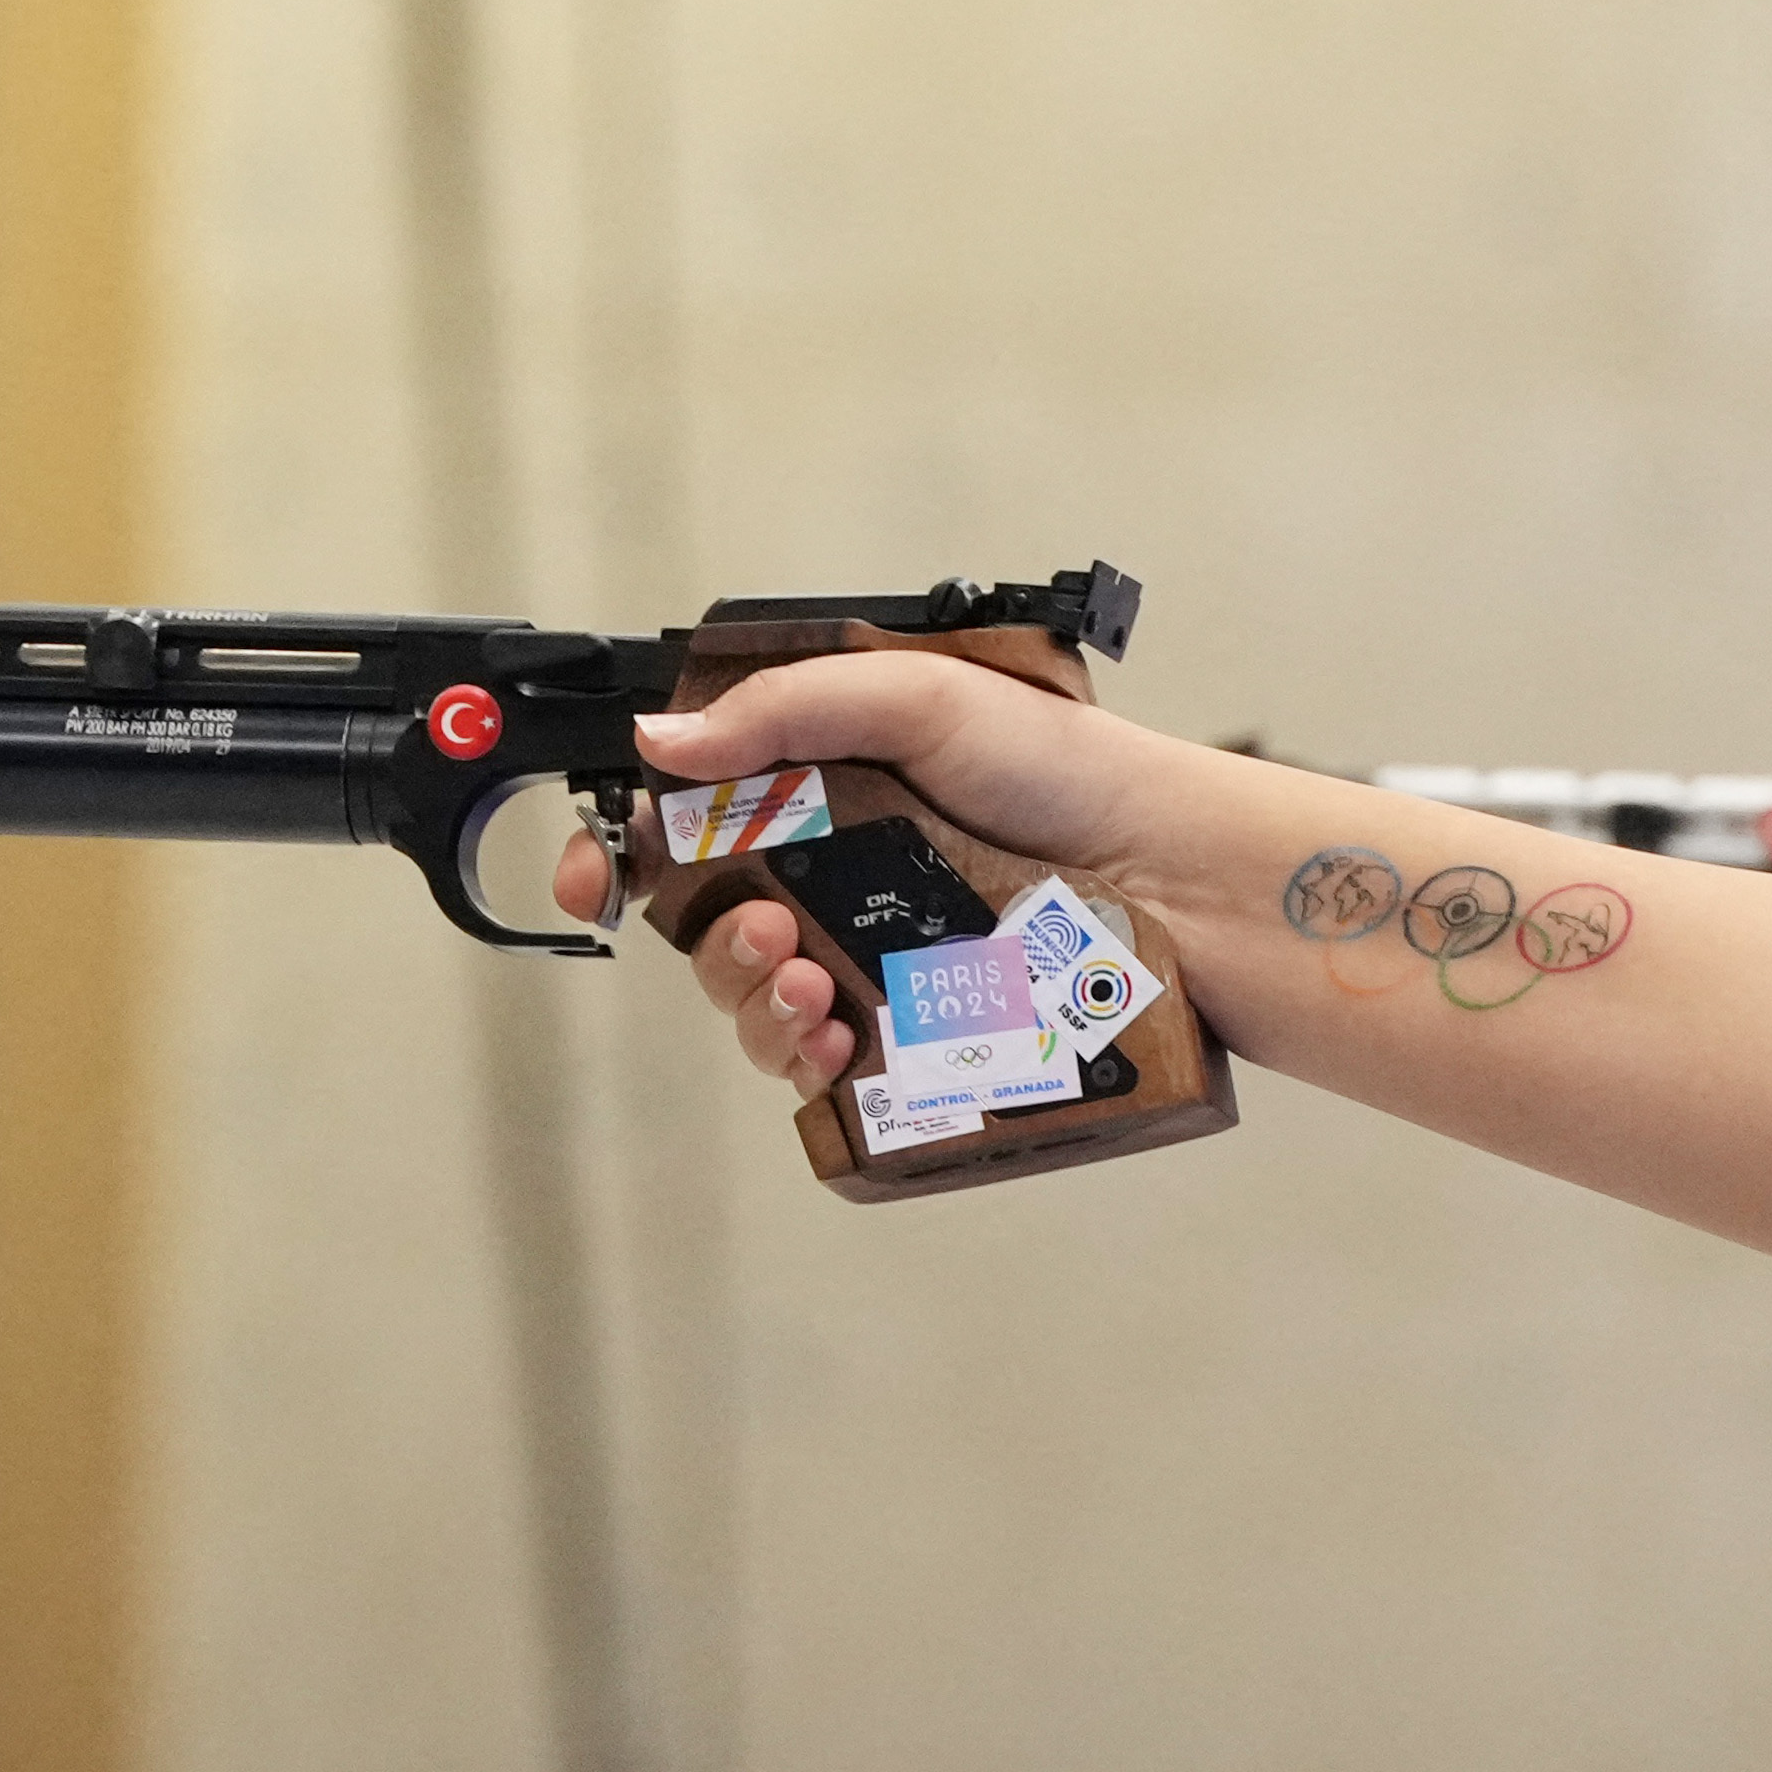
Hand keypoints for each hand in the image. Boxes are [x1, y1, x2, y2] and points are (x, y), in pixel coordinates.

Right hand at [536, 641, 1235, 1104]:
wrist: (1177, 875)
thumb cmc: (1071, 774)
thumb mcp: (920, 698)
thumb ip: (786, 711)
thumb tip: (660, 737)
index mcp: (817, 792)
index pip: (680, 826)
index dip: (615, 852)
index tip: (594, 878)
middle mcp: (833, 881)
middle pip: (703, 927)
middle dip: (706, 938)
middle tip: (764, 925)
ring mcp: (874, 965)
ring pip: (756, 1007)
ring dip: (751, 1000)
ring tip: (807, 979)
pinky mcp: (920, 1038)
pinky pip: (828, 1073)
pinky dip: (806, 1062)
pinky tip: (831, 1038)